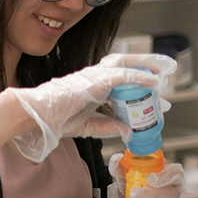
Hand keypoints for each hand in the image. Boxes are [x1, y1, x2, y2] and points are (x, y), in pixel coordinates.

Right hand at [5, 53, 176, 161]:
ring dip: (143, 66)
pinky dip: (137, 76)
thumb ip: (106, 128)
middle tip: (162, 77)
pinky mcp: (93, 81)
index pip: (119, 83)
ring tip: (161, 70)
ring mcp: (93, 77)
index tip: (157, 97)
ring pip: (123, 65)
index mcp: (90, 88)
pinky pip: (120, 75)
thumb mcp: (86, 127)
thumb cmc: (53, 118)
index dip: (139, 87)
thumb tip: (128, 132)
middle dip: (143, 68)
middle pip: (123, 66)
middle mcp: (93, 78)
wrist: (36, 115)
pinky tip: (152, 80)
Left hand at [108, 153, 186, 197]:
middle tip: (134, 194)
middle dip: (153, 195)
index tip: (150, 179)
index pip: (176, 174)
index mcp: (171, 177)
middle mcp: (178, 193)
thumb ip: (120, 167)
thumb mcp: (126, 177)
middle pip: (175, 195)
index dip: (166, 176)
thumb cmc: (136, 190)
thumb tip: (117, 159)